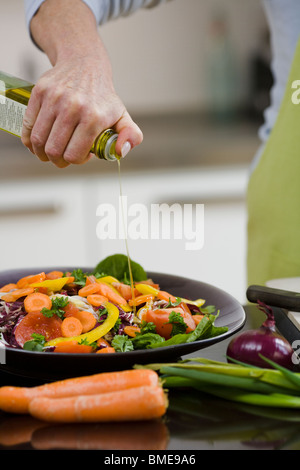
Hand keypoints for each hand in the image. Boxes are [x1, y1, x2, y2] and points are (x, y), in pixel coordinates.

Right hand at [21, 56, 142, 167]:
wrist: (85, 64)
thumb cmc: (103, 97)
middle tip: (61, 159)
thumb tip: (120, 151)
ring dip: (41, 153)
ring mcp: (54, 99)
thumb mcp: (122, 116)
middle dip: (57, 161)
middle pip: (54, 150)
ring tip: (48, 152)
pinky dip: (28, 139)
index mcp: (94, 118)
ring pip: (38, 140)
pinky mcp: (39, 92)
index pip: (74, 155)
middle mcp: (73, 107)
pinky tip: (37, 141)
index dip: (76, 161)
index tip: (80, 155)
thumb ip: (131, 136)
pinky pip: (28, 125)